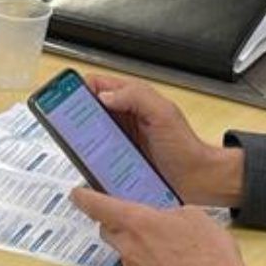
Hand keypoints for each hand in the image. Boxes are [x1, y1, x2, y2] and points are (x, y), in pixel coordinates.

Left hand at [70, 189, 250, 265]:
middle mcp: (130, 249)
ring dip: (138, 247)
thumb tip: (163, 218)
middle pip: (109, 231)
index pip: (100, 206)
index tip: (77, 194)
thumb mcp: (195, 217)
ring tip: (168, 247)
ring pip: (126, 253)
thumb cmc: (211, 257)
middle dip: (117, 223)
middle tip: (137, 219)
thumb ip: (169, 213)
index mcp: (139, 224)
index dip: (85, 198)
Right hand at [81, 75, 244, 205]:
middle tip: (67, 128)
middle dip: (75, 118)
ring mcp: (121, 141)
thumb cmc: (186, 145)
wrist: (199, 179)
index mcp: (132, 100)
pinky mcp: (119, 162)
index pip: (97, 85)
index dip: (79, 89)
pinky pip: (98, 159)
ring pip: (91, 137)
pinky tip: (90, 169)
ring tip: (76, 149)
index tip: (66, 99)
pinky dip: (92, 163)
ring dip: (82, 142)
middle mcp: (124, 118)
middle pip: (88, 112)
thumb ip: (137, 97)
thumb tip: (105, 95)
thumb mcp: (163, 113)